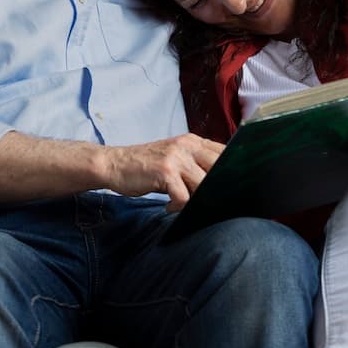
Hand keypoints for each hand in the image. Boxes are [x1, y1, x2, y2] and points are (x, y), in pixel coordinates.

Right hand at [105, 134, 224, 210]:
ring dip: (197, 201)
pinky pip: (184, 197)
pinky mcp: (165, 171)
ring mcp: (176, 157)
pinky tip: (168, 206)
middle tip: (210, 204)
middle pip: (220, 170)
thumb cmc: (147, 166)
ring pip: (204, 185)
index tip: (233, 189)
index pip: (226, 153)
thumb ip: (196, 164)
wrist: (115, 164)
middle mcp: (187, 145)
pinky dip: (178, 207)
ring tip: (183, 204)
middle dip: (219, 190)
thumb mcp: (175, 158)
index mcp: (193, 141)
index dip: (233, 172)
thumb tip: (223, 184)